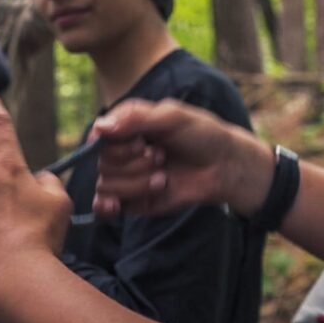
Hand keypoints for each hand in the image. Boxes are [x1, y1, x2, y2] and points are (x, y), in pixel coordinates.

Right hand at [91, 99, 273, 217]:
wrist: (224, 167)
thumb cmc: (202, 135)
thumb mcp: (172, 116)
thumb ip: (135, 118)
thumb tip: (99, 128)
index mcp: (128, 126)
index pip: (99, 136)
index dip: (117, 145)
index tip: (142, 143)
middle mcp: (123, 150)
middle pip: (104, 163)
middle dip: (135, 164)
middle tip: (162, 157)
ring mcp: (126, 176)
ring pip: (106, 185)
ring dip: (137, 183)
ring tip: (163, 178)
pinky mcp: (133, 200)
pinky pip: (104, 206)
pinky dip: (106, 206)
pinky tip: (117, 205)